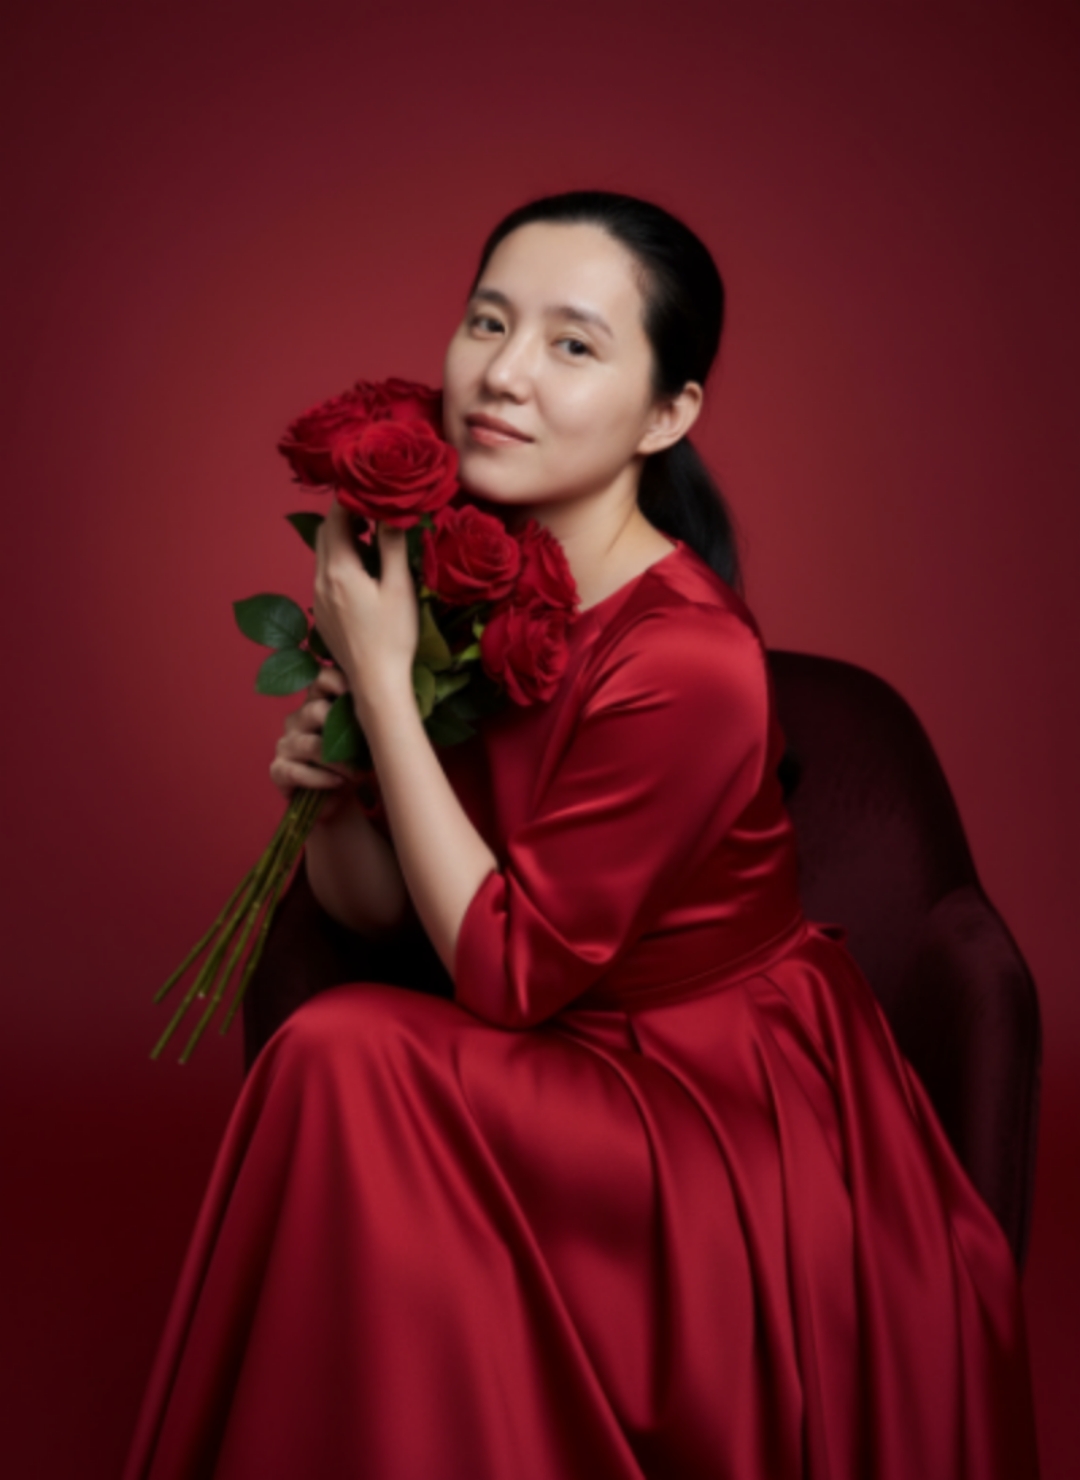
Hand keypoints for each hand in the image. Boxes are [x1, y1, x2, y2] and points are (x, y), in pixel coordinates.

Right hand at [270, 666, 356, 819]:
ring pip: (310, 745)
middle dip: (343, 731)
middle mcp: (298, 720)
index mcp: (318, 703)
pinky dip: (321, 779)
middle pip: (315, 711)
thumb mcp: (368, 740)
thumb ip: (370, 719)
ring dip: (339, 762)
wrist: (343, 802)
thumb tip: (391, 703)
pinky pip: (295, 771)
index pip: (319, 680)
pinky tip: (338, 784)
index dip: (336, 680)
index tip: (356, 692)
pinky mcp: (278, 770)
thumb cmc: (357, 764)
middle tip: (365, 749)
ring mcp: (286, 744)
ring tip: (358, 775)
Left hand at [312, 498, 418, 725]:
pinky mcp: (322, 612)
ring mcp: (318, 597)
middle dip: (343, 513)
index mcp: (339, 570)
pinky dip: (340, 558)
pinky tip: (362, 565)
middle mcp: (321, 580)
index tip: (364, 483)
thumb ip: (391, 546)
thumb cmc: (392, 638)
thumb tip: (391, 511)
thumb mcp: (399, 588)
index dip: (348, 497)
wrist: (375, 684)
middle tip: (369, 501)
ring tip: (369, 529)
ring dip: (341, 536)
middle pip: (324, 532)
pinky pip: (325, 573)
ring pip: (323, 553)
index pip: (335, 518)